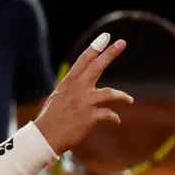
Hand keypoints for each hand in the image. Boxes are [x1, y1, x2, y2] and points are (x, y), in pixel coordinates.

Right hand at [33, 33, 132, 154]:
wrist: (44, 138)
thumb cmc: (50, 120)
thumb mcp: (57, 98)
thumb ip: (70, 89)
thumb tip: (81, 84)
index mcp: (68, 83)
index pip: (83, 60)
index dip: (95, 48)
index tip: (106, 36)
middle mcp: (76, 89)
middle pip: (97, 66)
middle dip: (110, 53)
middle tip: (122, 42)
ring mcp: (84, 102)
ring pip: (110, 93)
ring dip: (122, 96)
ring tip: (130, 100)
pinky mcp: (89, 117)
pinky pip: (108, 114)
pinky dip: (114, 117)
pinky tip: (117, 120)